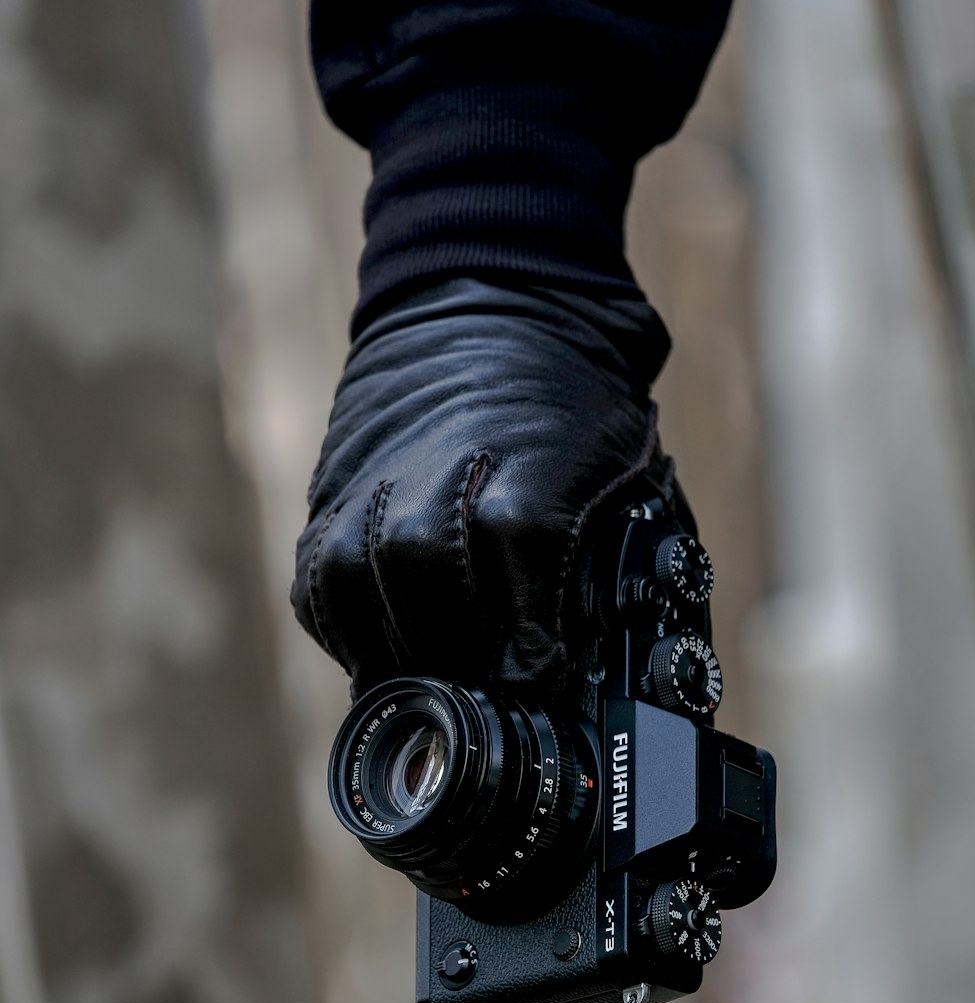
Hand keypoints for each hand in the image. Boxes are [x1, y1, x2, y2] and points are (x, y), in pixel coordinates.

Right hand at [292, 279, 692, 697]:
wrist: (493, 303)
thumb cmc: (571, 402)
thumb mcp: (626, 476)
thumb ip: (616, 563)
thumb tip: (614, 648)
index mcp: (523, 503)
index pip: (523, 631)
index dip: (532, 671)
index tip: (540, 692)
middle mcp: (434, 504)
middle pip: (437, 629)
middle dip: (463, 672)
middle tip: (484, 698)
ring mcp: (371, 504)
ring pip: (367, 615)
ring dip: (398, 658)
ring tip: (428, 683)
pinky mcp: (326, 502)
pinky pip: (320, 593)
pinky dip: (346, 630)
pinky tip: (376, 644)